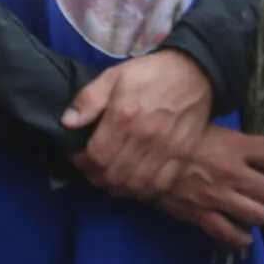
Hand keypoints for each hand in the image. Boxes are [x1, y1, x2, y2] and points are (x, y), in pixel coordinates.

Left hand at [64, 48, 212, 199]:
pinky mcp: (181, 156)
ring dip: (118, 187)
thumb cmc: (150, 73)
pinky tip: (135, 183)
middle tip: (92, 170)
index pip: (96, 156)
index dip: (82, 162)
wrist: (195, 72)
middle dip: (97, 177)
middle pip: (113, 175)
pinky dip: (143, 191)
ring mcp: (166, 150)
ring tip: (110, 178)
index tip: (78, 158)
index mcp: (124, 117)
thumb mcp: (114, 76)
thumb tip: (68, 123)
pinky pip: (159, 186)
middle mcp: (145, 138)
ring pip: (134, 185)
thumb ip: (89, 99)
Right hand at [154, 126, 263, 249]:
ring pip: (260, 215)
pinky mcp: (203, 216)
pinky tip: (242, 233)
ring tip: (252, 207)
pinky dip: (241, 237)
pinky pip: (231, 235)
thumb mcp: (205, 126)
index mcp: (236, 146)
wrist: (142, 158)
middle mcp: (233, 173)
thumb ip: (229, 137)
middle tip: (260, 187)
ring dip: (259, 212)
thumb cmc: (174, 137)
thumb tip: (246, 141)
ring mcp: (219, 197)